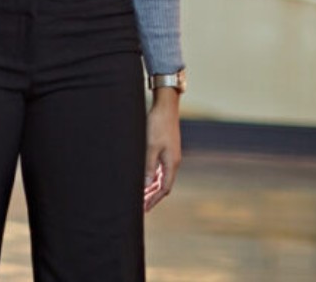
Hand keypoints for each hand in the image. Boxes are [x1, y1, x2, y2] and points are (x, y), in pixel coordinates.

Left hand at [143, 91, 180, 211]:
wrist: (166, 107)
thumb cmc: (157, 125)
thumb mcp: (150, 147)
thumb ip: (147, 167)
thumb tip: (145, 185)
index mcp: (171, 163)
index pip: (164, 188)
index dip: (154, 199)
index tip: (144, 208)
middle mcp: (173, 162)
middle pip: (163, 185)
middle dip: (153, 196)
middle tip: (142, 207)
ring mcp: (170, 156)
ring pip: (161, 177)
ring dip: (152, 187)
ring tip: (142, 196)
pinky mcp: (166, 149)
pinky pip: (160, 168)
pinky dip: (152, 176)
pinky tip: (145, 178)